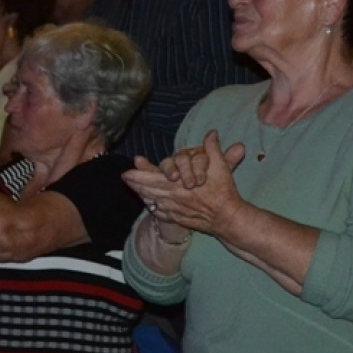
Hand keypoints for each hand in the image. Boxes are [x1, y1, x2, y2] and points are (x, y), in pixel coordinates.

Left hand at [124, 131, 245, 236]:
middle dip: (135, 183)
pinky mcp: (178, 218)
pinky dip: (152, 207)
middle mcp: (173, 197)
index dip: (140, 174)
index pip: (154, 178)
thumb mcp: (220, 167)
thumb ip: (212, 149)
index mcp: (180, 184)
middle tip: (125, 177)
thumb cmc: (223, 191)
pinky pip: (160, 213)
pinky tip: (149, 203)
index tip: (128, 171)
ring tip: (133, 188)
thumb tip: (212, 133)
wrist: (227, 217)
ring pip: (153, 201)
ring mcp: (174, 210)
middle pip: (149, 190)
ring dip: (141, 194)